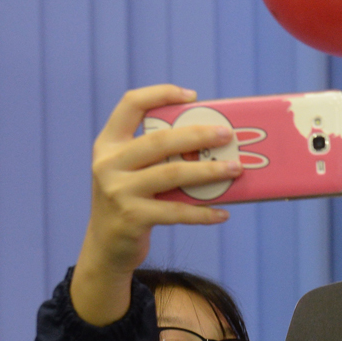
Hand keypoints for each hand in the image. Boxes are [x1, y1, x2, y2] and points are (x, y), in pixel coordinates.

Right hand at [71, 85, 243, 325]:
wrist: (105, 246)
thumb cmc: (131, 201)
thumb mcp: (131, 172)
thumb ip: (156, 156)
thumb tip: (212, 143)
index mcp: (109, 144)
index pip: (130, 105)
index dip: (160, 94)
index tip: (192, 96)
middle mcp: (109, 163)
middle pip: (160, 140)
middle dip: (198, 135)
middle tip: (228, 135)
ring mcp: (118, 191)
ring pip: (172, 174)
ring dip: (209, 171)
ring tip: (236, 169)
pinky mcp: (132, 218)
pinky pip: (177, 212)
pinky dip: (204, 213)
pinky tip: (224, 213)